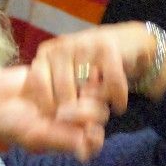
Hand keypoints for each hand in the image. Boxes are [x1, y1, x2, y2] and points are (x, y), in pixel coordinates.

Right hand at [0, 64, 108, 162]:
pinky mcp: (57, 76)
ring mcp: (65, 95)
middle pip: (99, 113)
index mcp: (65, 136)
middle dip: (85, 114)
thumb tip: (88, 148)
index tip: (82, 133)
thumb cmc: (5, 122)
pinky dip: (64, 79)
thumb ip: (63, 141)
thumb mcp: (34, 136)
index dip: (94, 136)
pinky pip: (74, 75)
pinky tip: (47, 83)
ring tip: (53, 99)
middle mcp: (69, 117)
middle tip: (60, 113)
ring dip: (75, 95)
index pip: (94, 140)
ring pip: (90, 93)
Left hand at [25, 22, 165, 116]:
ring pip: (87, 89)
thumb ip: (55, 93)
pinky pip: (111, 83)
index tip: (59, 121)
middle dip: (75, 112)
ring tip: (102, 113)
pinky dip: (117, 98)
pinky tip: (119, 106)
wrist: (127, 42)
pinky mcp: (108, 48)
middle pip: (64, 92)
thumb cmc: (91, 65)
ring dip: (97, 107)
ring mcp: (85, 45)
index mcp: (47, 54)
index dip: (47, 107)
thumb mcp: (67, 75)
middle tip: (86, 123)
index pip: (38, 85)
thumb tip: (51, 123)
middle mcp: (62, 47)